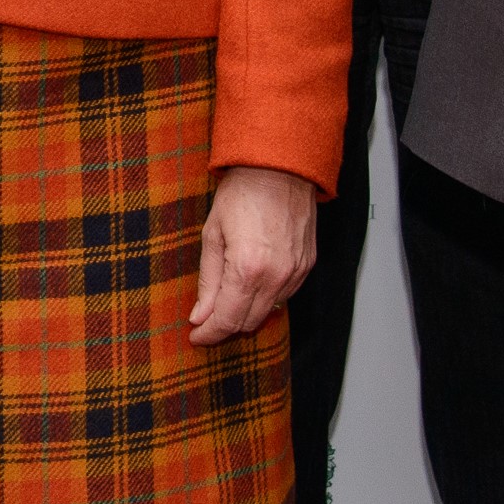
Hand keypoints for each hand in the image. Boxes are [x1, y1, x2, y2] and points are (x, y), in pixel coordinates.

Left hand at [188, 163, 317, 344]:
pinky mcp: (306, 266)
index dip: (209, 333)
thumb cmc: (243, 193)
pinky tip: (251, 285)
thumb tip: (200, 315)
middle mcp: (276, 277)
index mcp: (247, 269)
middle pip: (248, 322)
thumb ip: (208, 281)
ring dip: (246, 313)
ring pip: (269, 312)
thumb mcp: (213, 234)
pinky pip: (285, 296)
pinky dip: (266, 298)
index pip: (227, 319)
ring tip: (227, 301)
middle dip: (225, 326)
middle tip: (207, 321)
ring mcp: (295, 273)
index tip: (197, 336)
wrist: (280, 168)